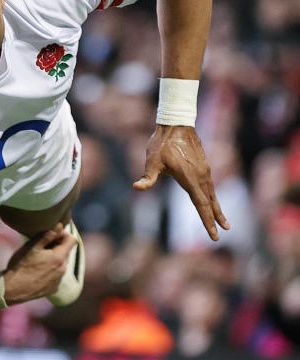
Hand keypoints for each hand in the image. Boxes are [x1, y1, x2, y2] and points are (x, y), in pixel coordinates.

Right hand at [3, 224, 75, 302]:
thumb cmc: (21, 265)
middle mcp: (63, 269)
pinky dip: (50, 272)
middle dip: (56, 248)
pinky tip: (37, 273)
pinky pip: (56, 276)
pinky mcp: (53, 289)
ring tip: (38, 262)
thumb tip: (59, 225)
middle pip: (66, 253)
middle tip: (41, 248)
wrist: (13, 289)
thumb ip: (47, 236)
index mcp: (59, 257)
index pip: (72, 240)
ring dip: (53, 261)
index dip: (63, 235)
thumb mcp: (32, 247)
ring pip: (61, 265)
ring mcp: (59, 280)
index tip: (52, 235)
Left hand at [133, 125, 229, 239]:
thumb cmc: (162, 143)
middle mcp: (201, 177)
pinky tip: (212, 201)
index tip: (214, 235)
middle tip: (221, 234)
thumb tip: (136, 187)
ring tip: (224, 222)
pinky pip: (210, 186)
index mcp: (191, 179)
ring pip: (212, 194)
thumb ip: (147, 177)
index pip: (201, 205)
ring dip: (218, 209)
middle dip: (215, 219)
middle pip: (210, 203)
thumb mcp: (152, 161)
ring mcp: (204, 171)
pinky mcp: (203, 166)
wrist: (177, 124)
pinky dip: (213, 197)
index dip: (207, 221)